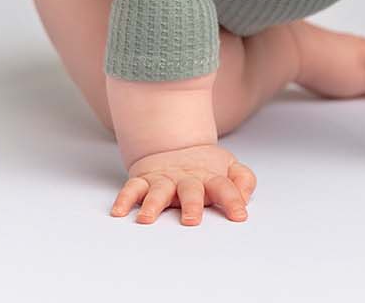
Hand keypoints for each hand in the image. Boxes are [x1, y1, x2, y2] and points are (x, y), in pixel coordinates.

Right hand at [110, 142, 256, 225]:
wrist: (174, 143)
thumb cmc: (204, 166)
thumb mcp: (229, 167)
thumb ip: (243, 180)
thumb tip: (246, 196)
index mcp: (209, 177)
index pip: (224, 187)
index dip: (233, 200)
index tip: (239, 216)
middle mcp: (186, 179)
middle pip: (190, 190)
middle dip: (191, 204)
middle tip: (192, 220)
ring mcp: (164, 179)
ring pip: (158, 190)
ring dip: (152, 204)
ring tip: (147, 219)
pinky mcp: (144, 179)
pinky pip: (132, 188)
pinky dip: (124, 198)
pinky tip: (119, 211)